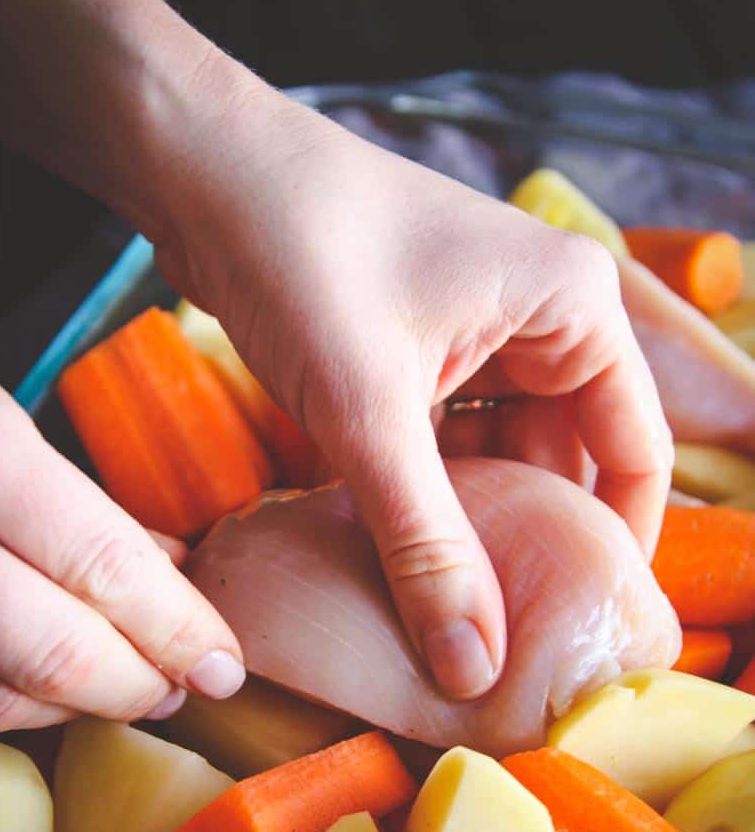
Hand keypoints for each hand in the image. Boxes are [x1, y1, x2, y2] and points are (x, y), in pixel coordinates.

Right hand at [0, 361, 244, 731]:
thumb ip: (72, 496)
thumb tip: (173, 569)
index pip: (94, 558)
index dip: (173, 626)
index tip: (224, 661)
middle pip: (46, 643)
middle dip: (135, 682)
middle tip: (188, 687)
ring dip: (76, 707)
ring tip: (136, 692)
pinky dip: (8, 706)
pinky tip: (50, 694)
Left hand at [152, 74, 673, 701]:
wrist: (197, 169)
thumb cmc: (297, 250)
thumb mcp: (368, 412)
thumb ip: (425, 542)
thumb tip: (471, 662)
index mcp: (572, 310)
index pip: (635, 451)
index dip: (615, 548)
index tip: (580, 630)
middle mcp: (539, 319)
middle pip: (562, 460)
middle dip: (526, 544)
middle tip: (496, 640)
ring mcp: (475, 333)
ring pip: (496, 457)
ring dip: (466, 523)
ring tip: (444, 610)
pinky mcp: (417, 348)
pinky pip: (443, 440)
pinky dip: (422, 491)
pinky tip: (394, 548)